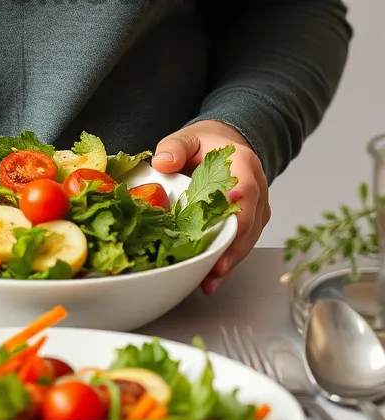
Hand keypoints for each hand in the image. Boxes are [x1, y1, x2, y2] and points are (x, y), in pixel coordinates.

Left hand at [151, 120, 270, 294]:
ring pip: (248, 239)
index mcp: (244, 164)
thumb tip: (162, 162)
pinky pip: (241, 243)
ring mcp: (256, 208)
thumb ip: (175, 146)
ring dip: (229, 261)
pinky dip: (227, 261)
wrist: (225, 144)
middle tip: (214, 270)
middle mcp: (257, 188)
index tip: (226, 233)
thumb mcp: (188, 137)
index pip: (247, 192)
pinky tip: (210, 279)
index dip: (238, 215)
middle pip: (250, 223)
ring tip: (209, 282)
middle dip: (233, 249)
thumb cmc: (207, 144)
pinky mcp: (250, 223)